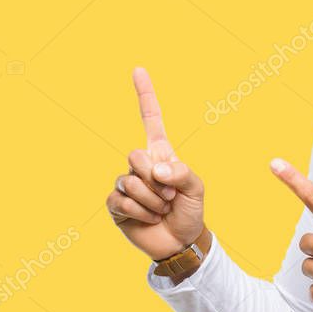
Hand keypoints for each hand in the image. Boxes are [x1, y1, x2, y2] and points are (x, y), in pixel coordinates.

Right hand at [107, 67, 205, 260]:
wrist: (181, 242)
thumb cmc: (190, 212)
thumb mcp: (196, 189)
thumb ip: (181, 173)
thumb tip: (156, 170)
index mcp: (161, 154)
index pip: (151, 119)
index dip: (145, 95)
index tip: (138, 70)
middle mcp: (140, 166)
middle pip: (135, 156)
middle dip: (156, 180)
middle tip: (169, 197)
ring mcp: (126, 184)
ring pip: (129, 182)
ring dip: (151, 201)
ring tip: (161, 210)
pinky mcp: (115, 205)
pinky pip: (120, 201)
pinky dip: (140, 212)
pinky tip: (148, 219)